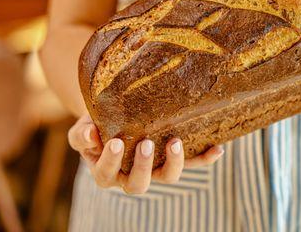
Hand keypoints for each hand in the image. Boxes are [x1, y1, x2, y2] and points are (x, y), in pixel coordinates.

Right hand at [68, 115, 223, 193]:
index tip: (115, 142)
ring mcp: (156, 169)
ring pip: (167, 177)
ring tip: (176, 141)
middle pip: (139, 184)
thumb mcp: (84, 128)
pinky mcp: (175, 159)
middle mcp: (131, 176)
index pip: (106, 173)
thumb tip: (92, 134)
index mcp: (107, 171)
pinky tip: (217, 148)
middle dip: (144, 166)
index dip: (110, 161)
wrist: (115, 116)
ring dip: (174, 162)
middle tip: (147, 144)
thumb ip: (83, 134)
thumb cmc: (96, 124)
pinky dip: (205, 158)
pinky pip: (193, 163)